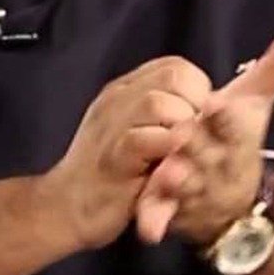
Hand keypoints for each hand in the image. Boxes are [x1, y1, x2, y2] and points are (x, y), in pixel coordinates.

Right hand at [45, 57, 211, 249]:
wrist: (64, 208)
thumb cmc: (110, 176)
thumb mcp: (136, 133)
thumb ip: (164, 115)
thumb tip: (209, 106)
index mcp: (126, 91)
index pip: (175, 66)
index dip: (198, 88)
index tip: (199, 118)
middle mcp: (118, 101)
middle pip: (173, 76)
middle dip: (197, 104)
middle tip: (196, 134)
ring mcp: (111, 127)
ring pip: (158, 103)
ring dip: (183, 125)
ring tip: (184, 149)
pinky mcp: (112, 158)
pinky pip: (143, 140)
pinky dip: (167, 147)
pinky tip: (173, 165)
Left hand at [134, 25, 273, 247]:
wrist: (235, 204)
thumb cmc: (239, 140)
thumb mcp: (256, 103)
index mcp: (235, 135)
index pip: (232, 122)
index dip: (225, 115)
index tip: (217, 104)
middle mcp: (217, 163)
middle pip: (204, 151)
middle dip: (196, 145)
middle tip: (181, 133)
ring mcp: (194, 188)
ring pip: (184, 184)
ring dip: (176, 180)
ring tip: (167, 173)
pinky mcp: (172, 208)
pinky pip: (162, 214)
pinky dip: (155, 221)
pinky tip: (146, 230)